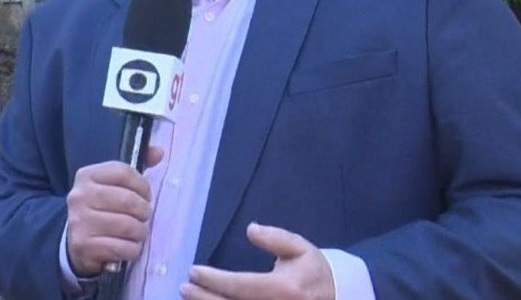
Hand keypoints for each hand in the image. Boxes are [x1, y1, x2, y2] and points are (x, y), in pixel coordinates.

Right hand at [65, 147, 163, 276]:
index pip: (124, 172)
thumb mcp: (114, 185)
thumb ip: (135, 169)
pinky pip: (121, 248)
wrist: (75, 240)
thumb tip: (159, 152)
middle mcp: (79, 196)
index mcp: (87, 175)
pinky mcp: (83, 245)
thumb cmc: (101, 208)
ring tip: (139, 232)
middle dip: (144, 210)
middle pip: (127, 200)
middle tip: (144, 216)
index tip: (146, 195)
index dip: (142, 185)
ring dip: (140, 231)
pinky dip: (132, 249)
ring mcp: (79, 222)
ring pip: (127, 226)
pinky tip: (130, 247)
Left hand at [181, 223, 334, 299]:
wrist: (336, 297)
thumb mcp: (300, 248)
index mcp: (284, 289)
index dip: (213, 280)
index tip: (194, 271)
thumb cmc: (313, 271)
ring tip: (190, 299)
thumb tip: (250, 229)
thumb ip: (275, 238)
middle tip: (184, 288)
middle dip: (203, 298)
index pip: (239, 286)